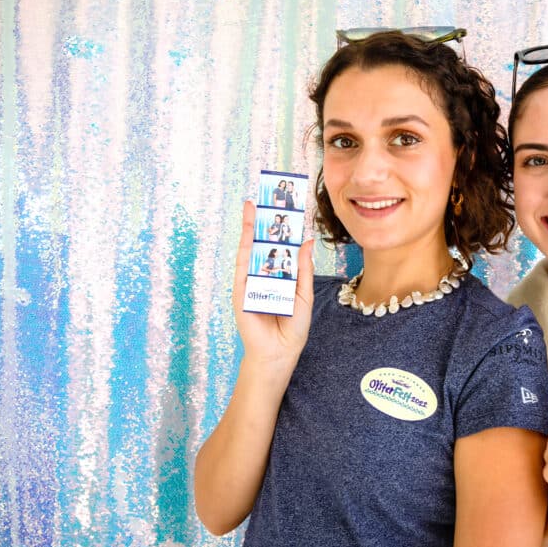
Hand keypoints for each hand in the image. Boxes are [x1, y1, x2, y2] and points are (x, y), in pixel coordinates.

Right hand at [232, 200, 314, 365]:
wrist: (279, 352)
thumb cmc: (293, 327)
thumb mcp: (304, 294)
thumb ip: (303, 269)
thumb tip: (306, 241)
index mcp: (282, 276)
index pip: (282, 248)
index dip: (284, 228)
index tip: (289, 207)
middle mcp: (265, 275)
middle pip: (265, 243)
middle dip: (267, 221)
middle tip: (270, 195)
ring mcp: (251, 281)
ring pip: (252, 248)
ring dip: (253, 226)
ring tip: (257, 202)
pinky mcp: (241, 289)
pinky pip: (243, 263)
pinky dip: (245, 244)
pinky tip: (249, 228)